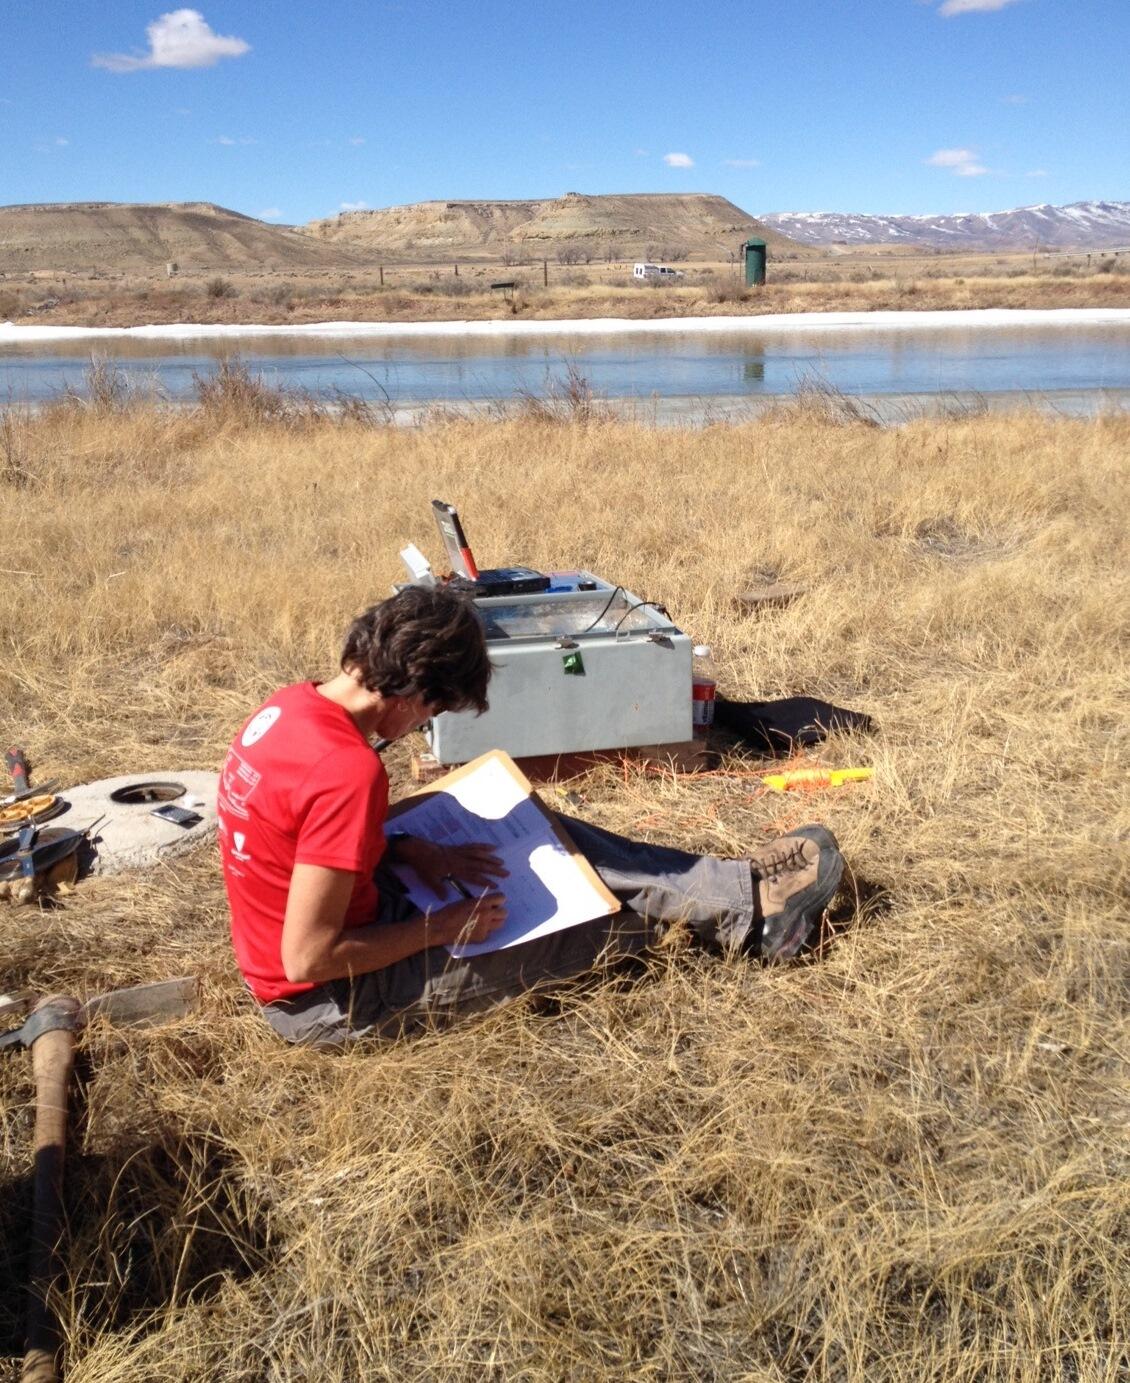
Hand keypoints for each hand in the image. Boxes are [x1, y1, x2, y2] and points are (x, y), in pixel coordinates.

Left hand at [392, 835, 508, 896]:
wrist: (417, 849)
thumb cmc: (424, 866)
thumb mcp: (429, 879)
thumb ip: (438, 889)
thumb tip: (446, 899)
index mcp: (455, 869)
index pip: (473, 876)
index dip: (485, 881)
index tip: (496, 885)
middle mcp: (460, 859)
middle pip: (480, 864)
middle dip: (494, 869)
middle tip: (507, 873)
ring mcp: (460, 852)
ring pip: (479, 855)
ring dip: (491, 858)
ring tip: (502, 862)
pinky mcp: (458, 847)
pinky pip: (473, 846)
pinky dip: (483, 846)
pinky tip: (492, 847)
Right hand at [429, 891, 507, 946]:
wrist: (440, 928)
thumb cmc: (450, 911)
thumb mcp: (465, 902)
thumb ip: (479, 902)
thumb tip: (489, 903)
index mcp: (482, 903)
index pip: (501, 898)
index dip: (498, 900)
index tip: (495, 902)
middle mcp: (486, 915)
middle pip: (504, 913)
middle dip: (499, 912)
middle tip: (491, 912)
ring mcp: (485, 928)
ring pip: (500, 924)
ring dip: (495, 921)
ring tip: (486, 921)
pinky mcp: (482, 938)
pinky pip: (490, 933)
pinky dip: (486, 931)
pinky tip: (476, 929)